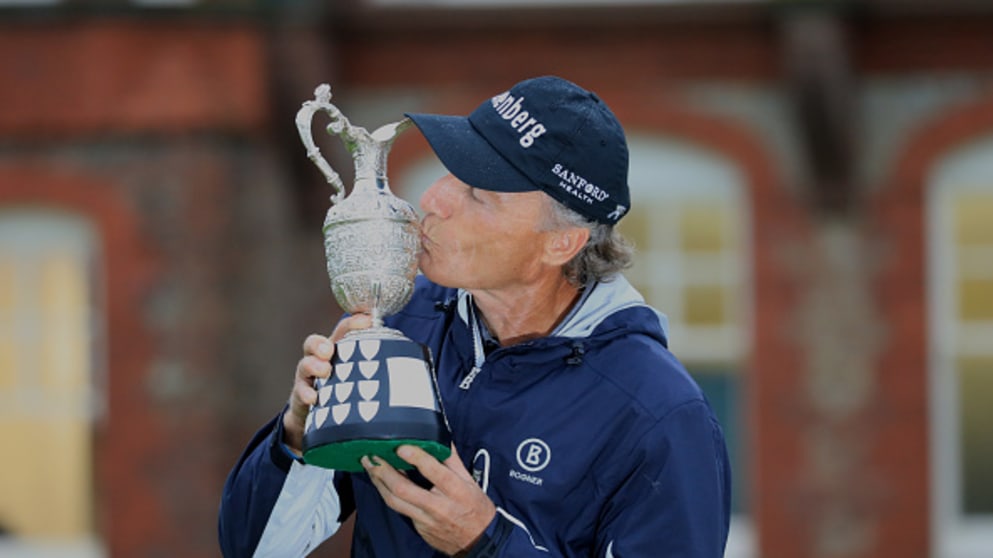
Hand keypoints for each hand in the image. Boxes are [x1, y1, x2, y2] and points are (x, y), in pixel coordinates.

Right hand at [282, 314, 371, 454]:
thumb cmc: (345, 394)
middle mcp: (321, 360)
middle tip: (330, 350)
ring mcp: (309, 378)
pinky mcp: (301, 396)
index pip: (343, 331)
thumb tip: (415, 369)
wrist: (316, 422)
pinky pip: (300, 392)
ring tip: (325, 371)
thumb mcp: (360, 379)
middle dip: (321, 343)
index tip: (366, 320)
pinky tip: (314, 398)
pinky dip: (306, 393)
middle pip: (315, 342)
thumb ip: (378, 369)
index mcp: (339, 352)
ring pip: (305, 363)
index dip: (353, 322)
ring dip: (313, 365)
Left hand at [362, 445, 496, 555]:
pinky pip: (399, 509)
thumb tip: (440, 436)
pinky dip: (387, 494)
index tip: (401, 446)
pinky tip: (380, 482)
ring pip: (394, 501)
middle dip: (383, 471)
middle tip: (372, 456)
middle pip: (403, 489)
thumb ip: (452, 459)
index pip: (433, 471)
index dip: (415, 457)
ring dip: (378, 482)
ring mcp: (426, 519)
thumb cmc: (475, 507)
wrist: (478, 540)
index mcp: (455, 490)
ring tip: (370, 467)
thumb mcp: (469, 480)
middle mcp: (438, 506)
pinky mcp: (418, 527)